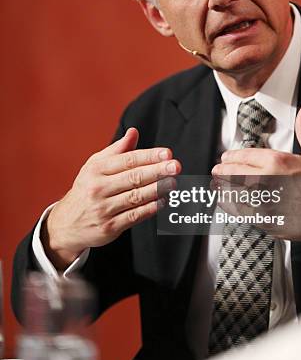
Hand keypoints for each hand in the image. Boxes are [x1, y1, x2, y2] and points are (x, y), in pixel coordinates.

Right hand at [42, 128, 180, 267]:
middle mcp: (98, 188)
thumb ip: (117, 150)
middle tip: (175, 166)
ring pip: (136, 197)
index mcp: (96, 170)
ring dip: (157, 189)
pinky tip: (163, 200)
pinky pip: (134, 216)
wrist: (66, 223)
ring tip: (173, 182)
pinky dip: (150, 208)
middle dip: (157, 171)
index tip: (167, 153)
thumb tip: (134, 132)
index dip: (149, 156)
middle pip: (133, 177)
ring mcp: (103, 209)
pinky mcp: (109, 227)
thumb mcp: (95, 165)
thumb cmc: (86, 188)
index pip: (127, 160)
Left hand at [211, 105, 300, 246]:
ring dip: (223, 187)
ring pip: (233, 192)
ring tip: (217, 184)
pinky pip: (240, 211)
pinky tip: (227, 202)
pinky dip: (230, 205)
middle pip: (234, 173)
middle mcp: (267, 180)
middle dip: (223, 170)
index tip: (225, 158)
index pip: (245, 156)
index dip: (231, 157)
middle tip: (217, 169)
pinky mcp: (263, 219)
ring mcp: (263, 201)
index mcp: (278, 162)